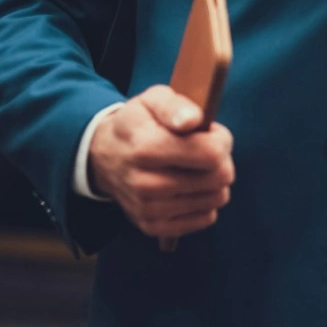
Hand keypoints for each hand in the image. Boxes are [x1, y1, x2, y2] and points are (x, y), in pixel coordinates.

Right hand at [87, 85, 234, 238]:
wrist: (105, 157)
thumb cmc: (137, 124)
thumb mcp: (152, 99)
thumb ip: (175, 105)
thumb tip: (193, 120)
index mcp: (147, 148)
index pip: (211, 154)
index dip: (221, 140)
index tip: (212, 133)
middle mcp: (146, 184)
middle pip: (218, 179)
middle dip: (221, 160)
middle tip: (206, 149)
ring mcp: (149, 210)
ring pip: (215, 199)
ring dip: (214, 181)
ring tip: (196, 166)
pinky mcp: (154, 227)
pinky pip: (204, 218)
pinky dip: (205, 201)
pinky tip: (191, 185)